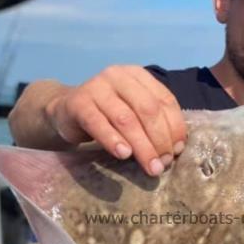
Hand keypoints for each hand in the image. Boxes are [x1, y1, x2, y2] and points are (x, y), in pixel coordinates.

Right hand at [44, 65, 186, 175]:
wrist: (66, 110)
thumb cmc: (107, 114)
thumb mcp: (134, 113)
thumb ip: (154, 123)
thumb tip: (176, 148)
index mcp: (138, 76)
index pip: (165, 100)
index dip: (175, 127)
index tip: (177, 151)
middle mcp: (118, 76)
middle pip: (148, 110)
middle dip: (160, 140)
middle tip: (163, 165)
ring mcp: (97, 87)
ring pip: (126, 119)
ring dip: (142, 146)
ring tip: (150, 167)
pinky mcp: (78, 103)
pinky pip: (98, 123)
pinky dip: (113, 140)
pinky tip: (123, 155)